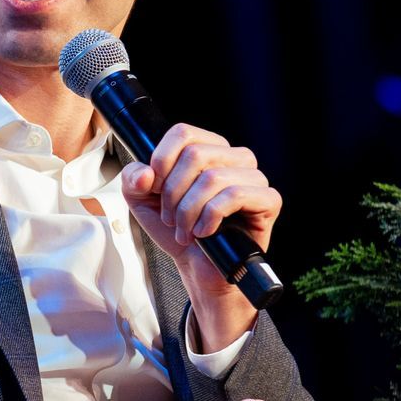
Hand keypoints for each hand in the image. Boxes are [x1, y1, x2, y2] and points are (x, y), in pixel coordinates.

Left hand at [120, 123, 279, 343]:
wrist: (198, 268)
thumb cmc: (177, 229)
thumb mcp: (142, 201)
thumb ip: (133, 179)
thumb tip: (145, 173)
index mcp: (207, 148)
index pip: (183, 132)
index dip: (162, 160)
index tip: (154, 187)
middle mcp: (233, 157)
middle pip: (195, 154)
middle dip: (173, 192)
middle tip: (171, 217)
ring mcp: (254, 177)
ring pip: (213, 177)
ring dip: (190, 210)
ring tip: (186, 229)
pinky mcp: (268, 200)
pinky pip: (235, 196)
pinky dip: (211, 216)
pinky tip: (205, 231)